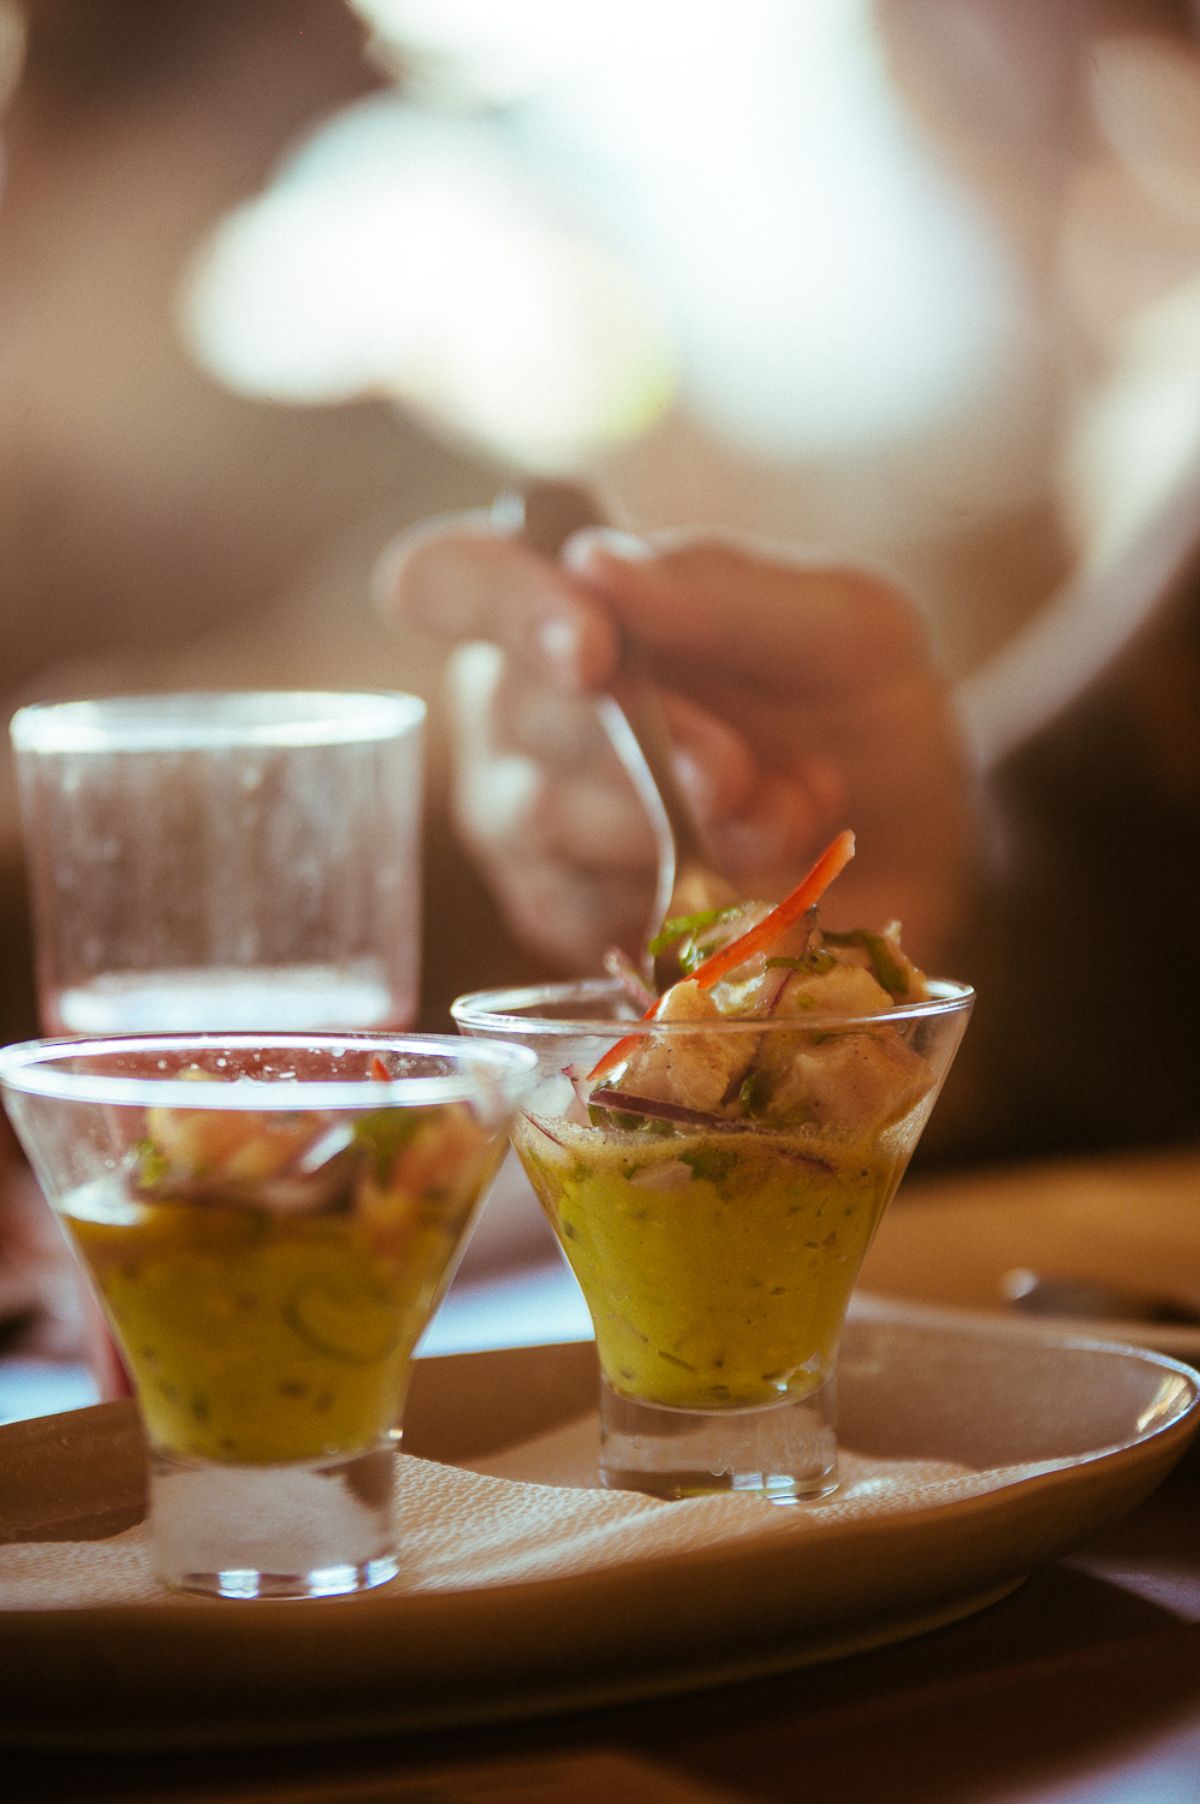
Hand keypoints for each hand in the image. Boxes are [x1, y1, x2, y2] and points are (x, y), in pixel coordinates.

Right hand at [375, 513, 976, 973]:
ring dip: (682, 822)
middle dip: (648, 742)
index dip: (500, 606)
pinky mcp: (556, 916)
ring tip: (777, 814)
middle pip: (517, 710)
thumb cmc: (857, 708)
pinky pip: (578, 910)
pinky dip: (679, 895)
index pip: (447, 578)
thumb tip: (595, 563)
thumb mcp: (840, 622)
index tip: (594, 650)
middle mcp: (515, 705)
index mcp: (561, 600)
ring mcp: (523, 819)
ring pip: (545, 816)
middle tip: (744, 769)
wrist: (915, 851)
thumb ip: (721, 587)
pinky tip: (744, 878)